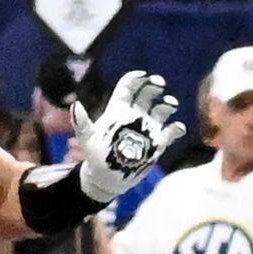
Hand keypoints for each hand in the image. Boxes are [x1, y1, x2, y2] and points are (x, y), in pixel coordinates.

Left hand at [73, 69, 184, 191]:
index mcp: (118, 109)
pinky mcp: (158, 142)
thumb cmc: (94, 156)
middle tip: (158, 84)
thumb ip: (81, 122)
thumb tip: (75, 105)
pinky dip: (177, 128)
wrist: (108, 178)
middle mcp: (135, 115)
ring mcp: (148, 127)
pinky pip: (172, 131)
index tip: (143, 75)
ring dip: (168, 104)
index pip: (128, 87)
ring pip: (162, 109)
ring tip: (169, 104)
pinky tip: (177, 128)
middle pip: (148, 93)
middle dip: (154, 86)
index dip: (135, 78)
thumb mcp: (86, 138)